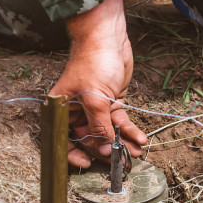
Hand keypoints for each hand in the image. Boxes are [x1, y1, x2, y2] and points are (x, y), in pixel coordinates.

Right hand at [49, 0, 147, 167]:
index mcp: (62, 110)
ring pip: (107, 133)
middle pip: (89, 140)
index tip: (88, 164)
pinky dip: (129, 131)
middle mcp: (76, 112)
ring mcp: (95, 108)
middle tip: (122, 162)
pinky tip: (140, 139)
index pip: (64, 140)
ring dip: (122, 144)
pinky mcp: (111, 103)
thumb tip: (105, 151)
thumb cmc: (92, 63)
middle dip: (106, 151)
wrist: (108, 38)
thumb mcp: (95, 99)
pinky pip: (119, 123)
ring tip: (136, 154)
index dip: (75, 154)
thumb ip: (99, 127)